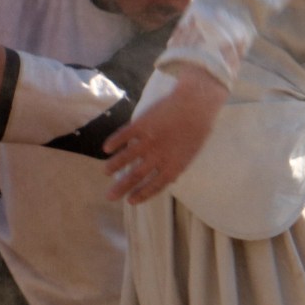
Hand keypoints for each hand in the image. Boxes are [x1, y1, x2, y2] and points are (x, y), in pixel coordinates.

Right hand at [103, 64, 229, 203]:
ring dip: (114, 166)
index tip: (130, 200)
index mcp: (174, 166)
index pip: (155, 185)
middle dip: (121, 187)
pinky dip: (114, 142)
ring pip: (126, 157)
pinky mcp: (141, 124)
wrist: (196, 104)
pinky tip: (106, 149)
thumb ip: (178, 165)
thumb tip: (171, 179)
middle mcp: (158, 157)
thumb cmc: (199, 128)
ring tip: (106, 172)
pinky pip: (124, 135)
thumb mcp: (192, 153)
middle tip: (109, 196)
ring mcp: (148, 140)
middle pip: (137, 176)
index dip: (142, 194)